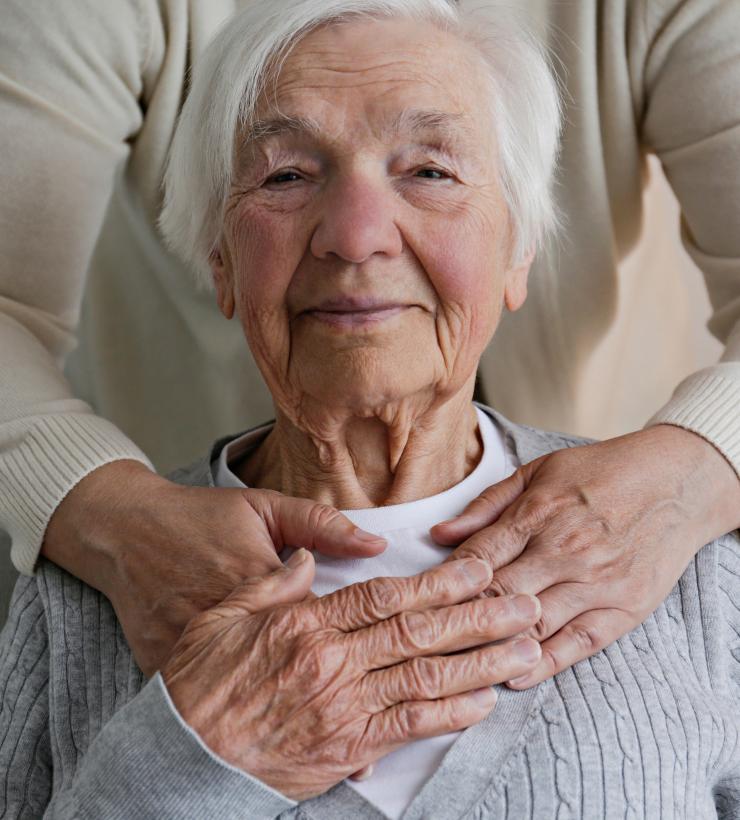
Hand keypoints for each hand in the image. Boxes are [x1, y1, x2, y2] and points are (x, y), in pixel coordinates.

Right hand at [42, 460, 386, 674]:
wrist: (126, 530)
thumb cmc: (202, 516)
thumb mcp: (266, 508)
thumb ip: (323, 525)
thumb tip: (378, 545)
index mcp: (261, 580)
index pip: (320, 623)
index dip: (346, 639)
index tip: (367, 648)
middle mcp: (226, 619)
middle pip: (287, 663)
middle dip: (321, 677)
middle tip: (345, 685)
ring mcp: (189, 646)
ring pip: (246, 688)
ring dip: (280, 700)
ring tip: (309, 706)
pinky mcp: (162, 666)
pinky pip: (203, 698)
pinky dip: (227, 705)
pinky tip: (253, 716)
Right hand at [163, 552, 541, 800]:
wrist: (183, 753)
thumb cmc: (200, 679)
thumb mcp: (223, 613)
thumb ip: (273, 584)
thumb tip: (311, 562)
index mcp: (305, 623)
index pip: (385, 596)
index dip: (438, 582)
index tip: (477, 569)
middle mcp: (332, 662)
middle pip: (419, 632)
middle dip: (479, 616)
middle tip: (523, 603)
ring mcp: (343, 708)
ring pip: (425, 679)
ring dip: (481, 663)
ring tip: (524, 648)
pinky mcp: (346, 749)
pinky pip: (408, 728)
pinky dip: (450, 715)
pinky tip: (484, 701)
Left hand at [432, 424, 739, 687]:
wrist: (675, 482)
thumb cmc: (599, 473)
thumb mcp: (538, 473)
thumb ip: (486, 506)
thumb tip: (439, 534)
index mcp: (537, 513)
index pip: (476, 559)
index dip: (441, 584)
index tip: (418, 603)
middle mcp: (564, 550)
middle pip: (496, 595)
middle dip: (457, 620)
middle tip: (424, 642)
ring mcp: (595, 582)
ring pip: (532, 624)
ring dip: (493, 646)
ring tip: (457, 666)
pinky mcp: (623, 607)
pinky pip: (577, 643)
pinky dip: (544, 663)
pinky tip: (514, 675)